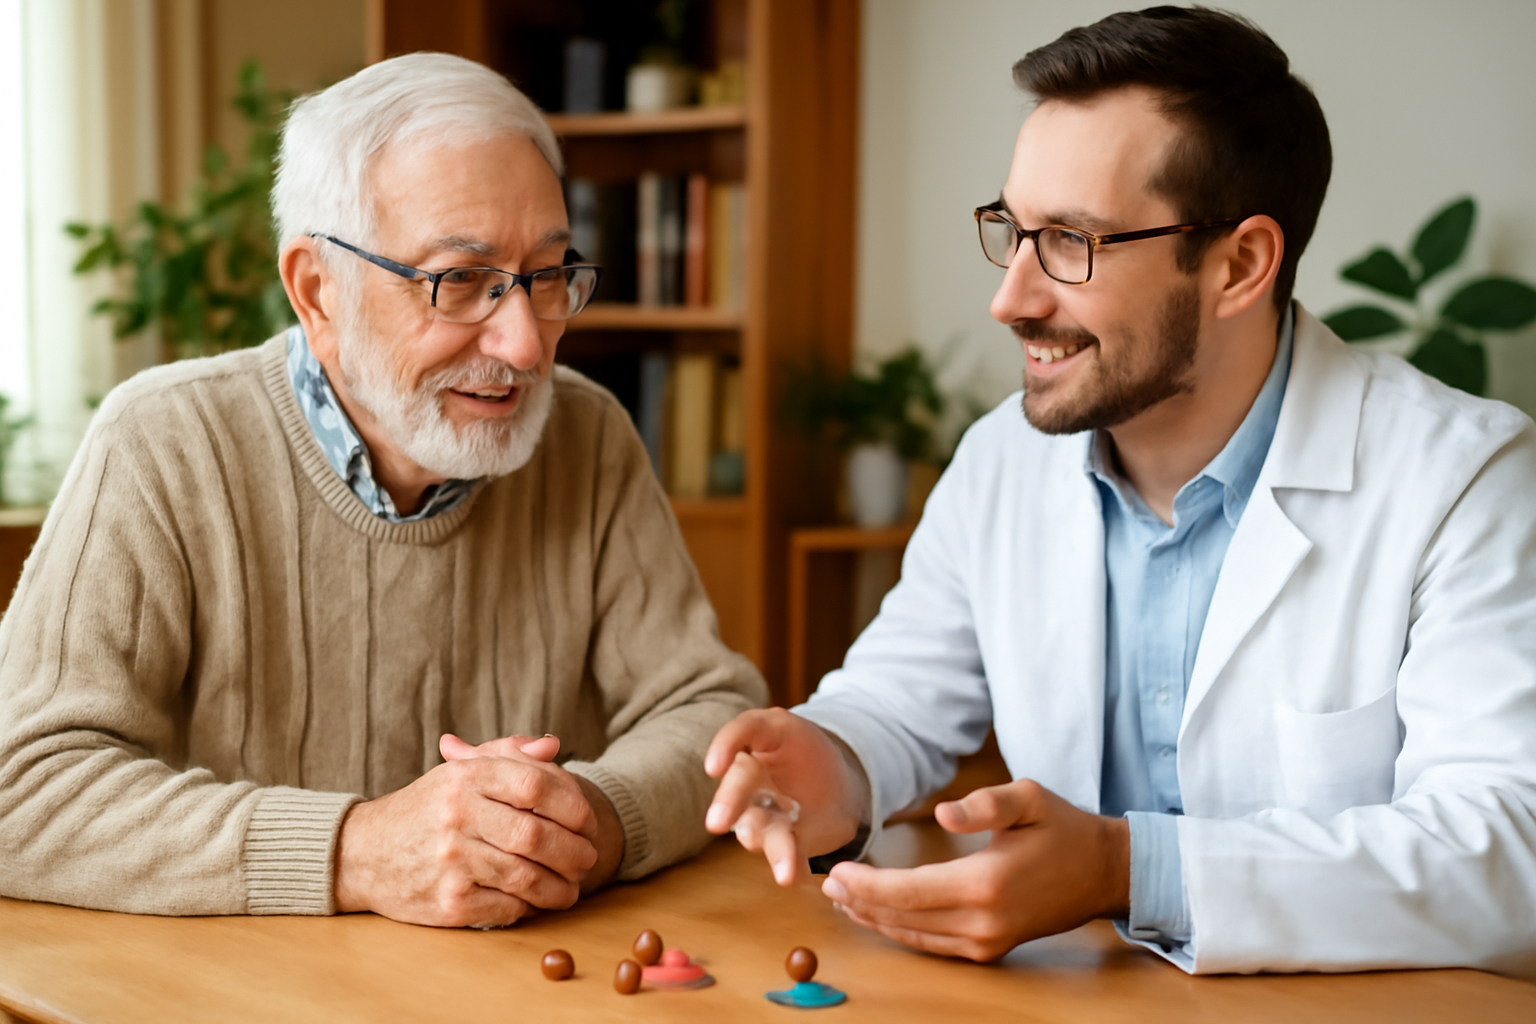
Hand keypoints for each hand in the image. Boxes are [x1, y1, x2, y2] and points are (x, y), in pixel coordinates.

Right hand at [440, 733, 625, 893]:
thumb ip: (509, 754)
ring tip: (572, 887)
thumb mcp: (461, 770)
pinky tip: (537, 901)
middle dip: (575, 851)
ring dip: (561, 887)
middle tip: (588, 858)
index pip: (537, 786)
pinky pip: (507, 907)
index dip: (574, 805)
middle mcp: (457, 816)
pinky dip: (530, 907)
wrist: (364, 853)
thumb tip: (552, 746)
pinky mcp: (448, 903)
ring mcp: (451, 861)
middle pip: (537, 836)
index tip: (588, 822)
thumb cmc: (427, 808)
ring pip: (527, 877)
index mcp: (466, 777)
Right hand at [704, 708, 870, 884]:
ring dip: (772, 848)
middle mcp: (752, 782)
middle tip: (716, 824)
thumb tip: (749, 745)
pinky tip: (795, 876)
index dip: (724, 747)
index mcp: (758, 743)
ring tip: (783, 870)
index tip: (713, 768)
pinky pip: (789, 854)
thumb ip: (775, 730)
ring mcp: (767, 815)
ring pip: (762, 829)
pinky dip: (792, 867)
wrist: (837, 788)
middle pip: (739, 788)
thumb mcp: (794, 730)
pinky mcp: (786, 841)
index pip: (739, 735)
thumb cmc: (809, 749)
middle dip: (728, 804)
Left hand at [819, 779, 1129, 960]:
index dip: (866, 885)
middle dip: (860, 902)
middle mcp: (982, 921)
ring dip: (874, 919)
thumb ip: (985, 803)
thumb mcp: (1029, 798)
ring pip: (914, 936)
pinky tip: (879, 915)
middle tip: (826, 885)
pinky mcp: (989, 949)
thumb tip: (944, 812)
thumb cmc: (1062, 828)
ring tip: (842, 899)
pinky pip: (933, 944)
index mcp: (985, 883)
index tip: (836, 872)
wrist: (1101, 872)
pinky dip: (900, 930)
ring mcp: (986, 941)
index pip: (907, 890)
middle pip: (903, 917)